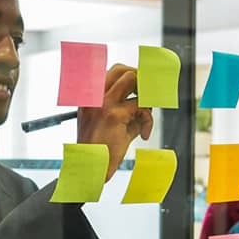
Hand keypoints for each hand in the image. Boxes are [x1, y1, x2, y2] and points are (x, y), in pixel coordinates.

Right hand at [77, 64, 153, 180]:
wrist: (91, 169)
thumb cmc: (101, 150)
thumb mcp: (112, 123)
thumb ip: (126, 106)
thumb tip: (149, 93)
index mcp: (88, 99)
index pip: (110, 73)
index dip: (130, 74)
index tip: (142, 85)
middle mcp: (92, 97)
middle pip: (121, 69)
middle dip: (139, 78)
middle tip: (147, 95)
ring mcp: (102, 103)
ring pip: (132, 78)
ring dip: (144, 94)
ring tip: (144, 114)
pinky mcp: (115, 114)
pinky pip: (142, 105)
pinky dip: (148, 120)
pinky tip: (143, 134)